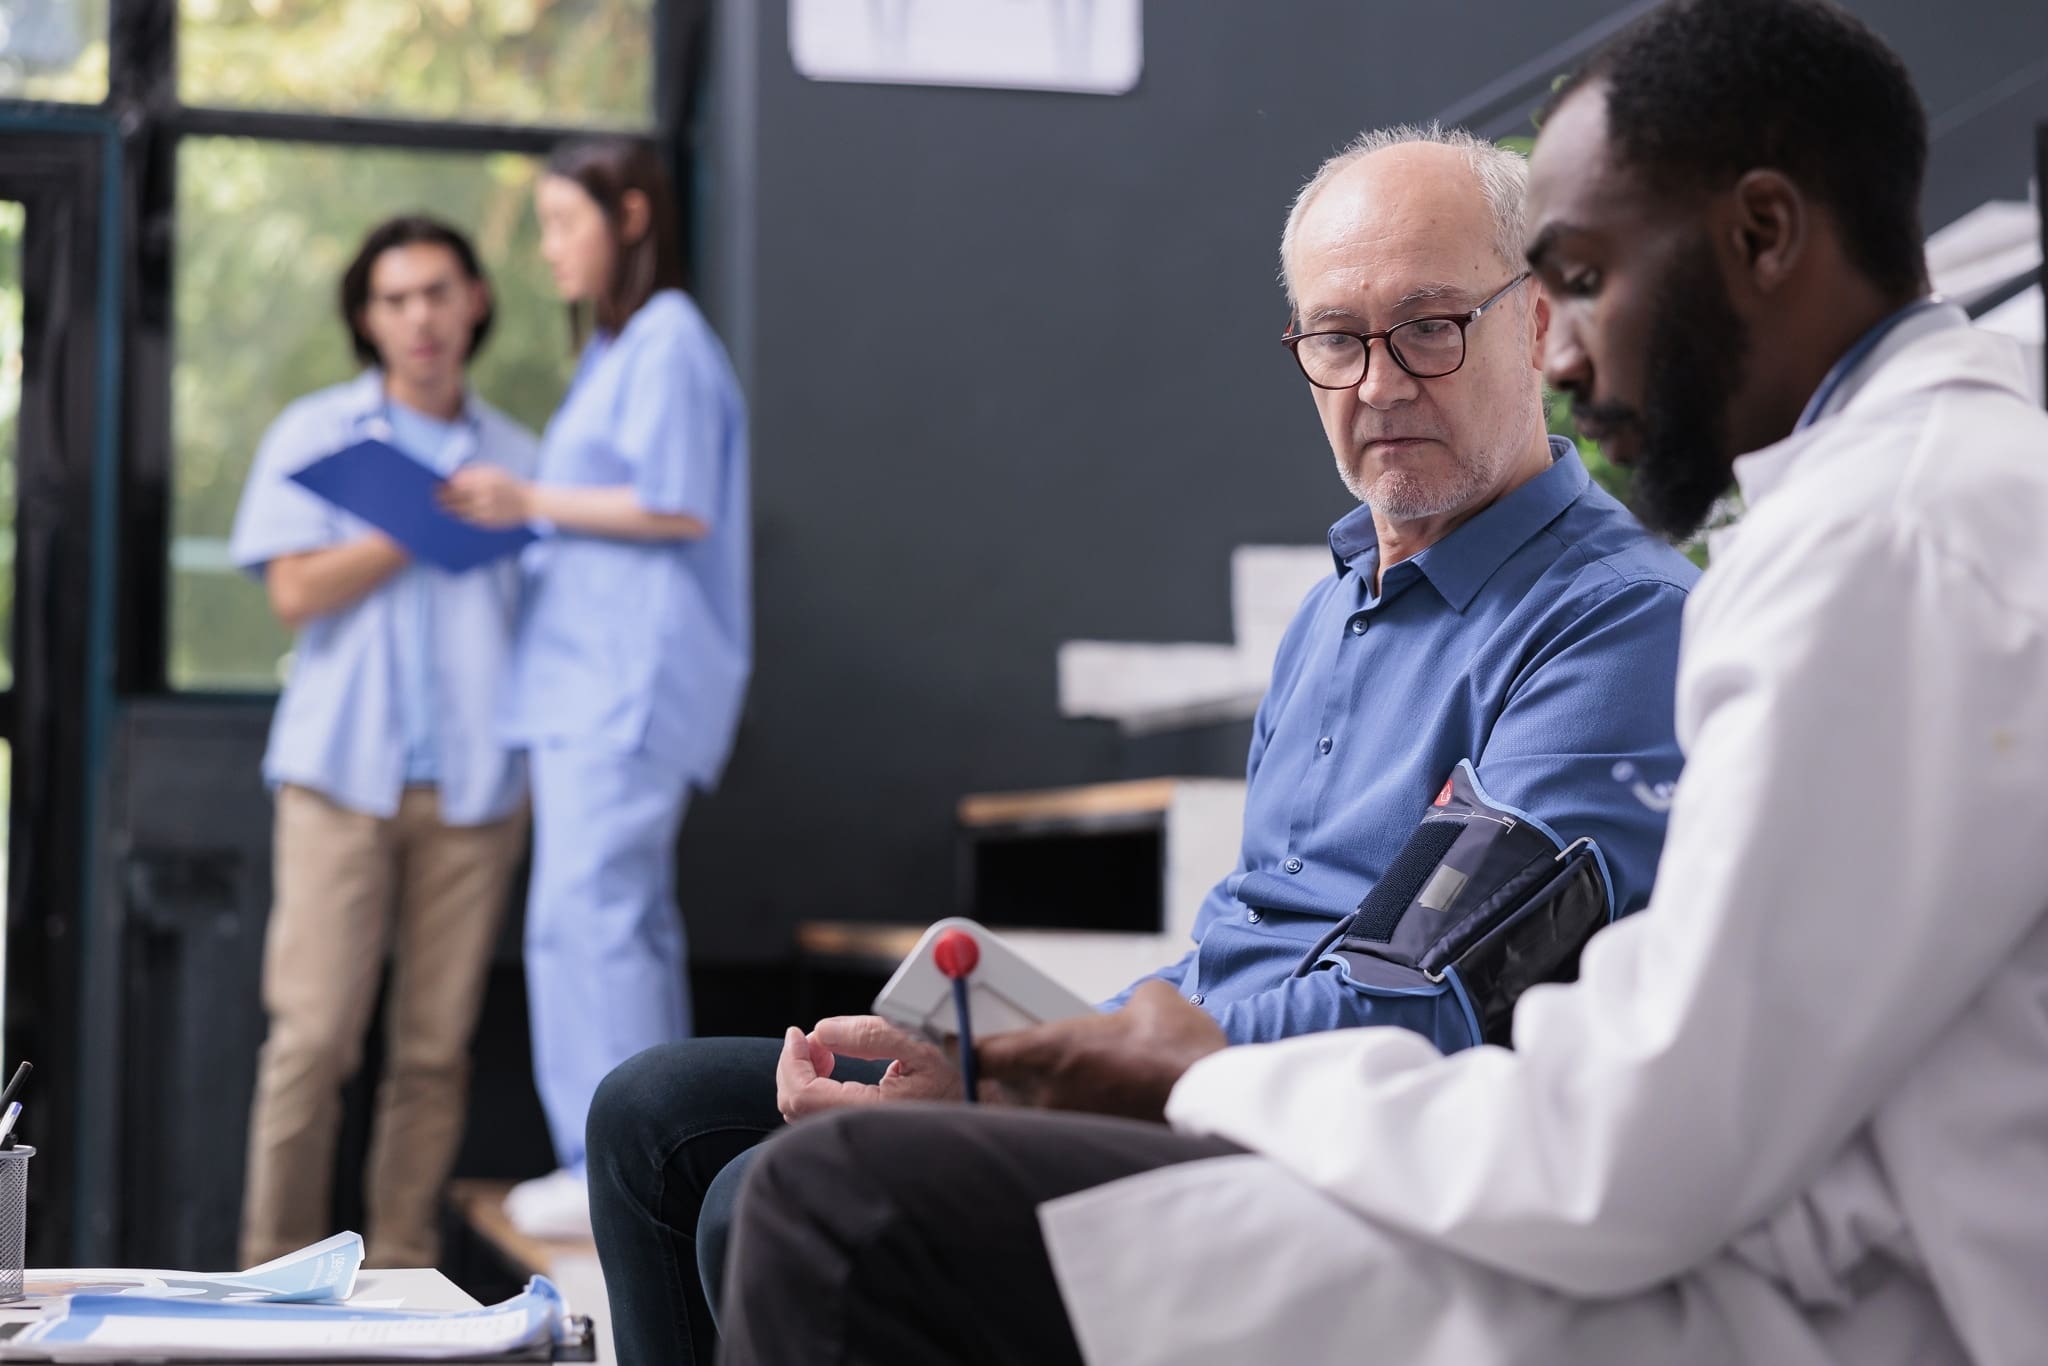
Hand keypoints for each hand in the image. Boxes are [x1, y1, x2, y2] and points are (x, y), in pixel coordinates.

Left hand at [438, 466, 532, 527]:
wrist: (529, 502)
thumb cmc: (508, 484)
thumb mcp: (493, 471)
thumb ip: (473, 472)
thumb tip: (451, 476)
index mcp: (485, 479)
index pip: (457, 482)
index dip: (444, 485)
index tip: (435, 486)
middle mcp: (485, 494)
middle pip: (456, 497)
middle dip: (443, 498)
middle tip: (434, 498)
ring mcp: (487, 509)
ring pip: (460, 511)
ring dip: (449, 510)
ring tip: (442, 508)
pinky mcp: (489, 521)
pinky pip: (469, 519)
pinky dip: (460, 517)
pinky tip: (455, 514)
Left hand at [774, 1015, 961, 1122]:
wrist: (979, 1113)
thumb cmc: (956, 1084)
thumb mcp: (918, 1048)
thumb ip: (869, 1035)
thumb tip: (823, 1030)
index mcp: (869, 1114)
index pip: (802, 1096)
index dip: (791, 1061)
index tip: (796, 1034)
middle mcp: (858, 1132)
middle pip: (795, 1107)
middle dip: (795, 1065)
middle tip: (812, 1038)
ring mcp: (857, 1136)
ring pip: (804, 1113)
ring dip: (805, 1075)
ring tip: (827, 1050)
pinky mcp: (859, 1134)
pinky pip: (820, 1115)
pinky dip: (816, 1087)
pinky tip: (833, 1069)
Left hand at [976, 980, 1228, 1122]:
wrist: (1214, 1105)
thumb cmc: (1182, 1054)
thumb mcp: (1154, 1003)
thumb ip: (1128, 1004)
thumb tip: (1135, 1010)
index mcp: (1050, 1051)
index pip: (978, 1053)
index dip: (963, 1045)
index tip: (957, 1037)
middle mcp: (1048, 1095)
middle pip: (1002, 1087)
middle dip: (1010, 1073)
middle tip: (1023, 1057)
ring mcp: (1069, 1128)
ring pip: (1035, 1113)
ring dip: (1043, 1100)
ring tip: (1074, 1084)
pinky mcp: (1093, 1151)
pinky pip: (1066, 1133)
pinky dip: (1073, 1122)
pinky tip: (1101, 1108)